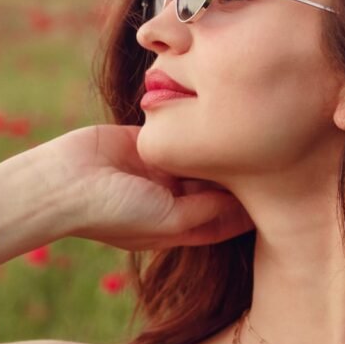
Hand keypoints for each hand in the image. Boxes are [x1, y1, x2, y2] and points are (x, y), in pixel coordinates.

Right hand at [25, 125, 253, 250]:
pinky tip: (220, 115)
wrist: (63, 182)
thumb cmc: (113, 211)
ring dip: (218, 149)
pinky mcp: (146, 144)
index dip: (250, 210)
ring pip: (200, 160)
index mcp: (178, 227)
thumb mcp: (167, 219)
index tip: (281, 192)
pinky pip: (178, 136)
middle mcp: (172, 201)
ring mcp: (159, 172)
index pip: (224, 221)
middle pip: (216, 189)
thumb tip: (243, 200)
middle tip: (274, 154)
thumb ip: (206, 210)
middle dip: (238, 176)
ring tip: (253, 131)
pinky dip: (195, 129)